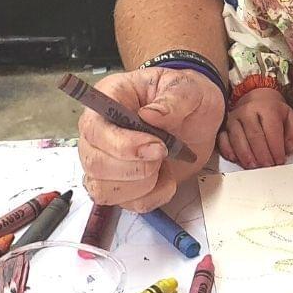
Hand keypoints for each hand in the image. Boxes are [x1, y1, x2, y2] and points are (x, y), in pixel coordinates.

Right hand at [76, 67, 224, 212]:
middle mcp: (99, 134)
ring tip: (164, 163)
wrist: (200, 117)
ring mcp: (107, 163)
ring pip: (105, 190)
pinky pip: (130, 204)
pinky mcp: (122, 186)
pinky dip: (155, 195)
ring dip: (143, 183)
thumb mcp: (187, 88)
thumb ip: (173, 99)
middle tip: (164, 153)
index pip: (93, 129)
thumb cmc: (186, 96)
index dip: (120, 145)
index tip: (156, 147)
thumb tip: (150, 115)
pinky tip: (166, 176)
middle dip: (135, 167)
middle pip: (94, 164)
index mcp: (108, 100)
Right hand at [217, 87, 292, 168]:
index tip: (280, 160)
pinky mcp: (224, 126)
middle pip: (254, 136)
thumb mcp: (290, 117)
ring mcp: (234, 118)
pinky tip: (237, 159)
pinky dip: (229, 151)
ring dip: (246, 156)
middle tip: (268, 166)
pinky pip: (223, 140)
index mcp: (267, 108)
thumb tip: (287, 149)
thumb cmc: (273, 112)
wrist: (256, 99)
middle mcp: (248, 111)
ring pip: (237, 139)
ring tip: (254, 166)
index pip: (272, 130)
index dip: (276, 148)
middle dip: (262, 155)